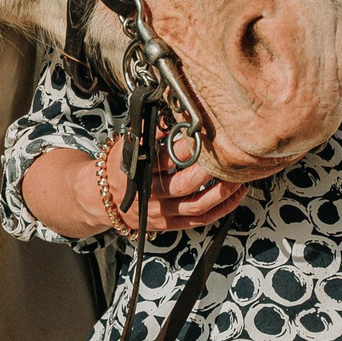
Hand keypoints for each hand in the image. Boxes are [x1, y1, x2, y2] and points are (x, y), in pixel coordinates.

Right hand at [79, 142, 247, 236]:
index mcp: (136, 172)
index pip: (165, 160)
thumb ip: (152, 132)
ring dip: (222, 192)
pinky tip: (236, 195)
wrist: (102, 199)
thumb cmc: (120, 165)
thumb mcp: (129, 144)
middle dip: (209, 170)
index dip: (186, 147)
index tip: (205, 134)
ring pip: (196, 206)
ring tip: (239, 176)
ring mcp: (160, 214)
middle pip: (183, 185)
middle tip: (229, 156)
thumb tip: (177, 114)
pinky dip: (221, 209)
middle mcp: (149, 196)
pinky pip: (199, 220)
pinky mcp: (169, 225)